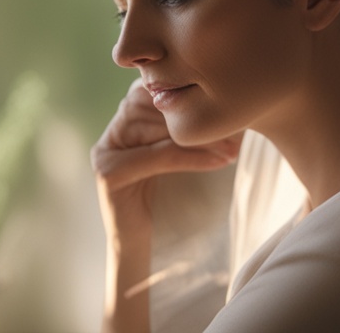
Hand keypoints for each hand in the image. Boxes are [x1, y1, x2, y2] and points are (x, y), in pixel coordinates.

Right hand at [92, 78, 242, 236]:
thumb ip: (186, 133)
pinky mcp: (109, 174)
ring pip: (156, 129)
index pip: (152, 91)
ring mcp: (105, 152)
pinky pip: (155, 157)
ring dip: (198, 136)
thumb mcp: (178, 158)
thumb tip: (229, 104)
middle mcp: (112, 133)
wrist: (141, 247)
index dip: (185, 94)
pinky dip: (189, 157)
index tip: (225, 104)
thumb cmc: (167, 201)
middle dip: (194, 116)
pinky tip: (218, 160)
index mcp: (125, 123)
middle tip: (234, 126)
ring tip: (231, 145)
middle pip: (152, 107)